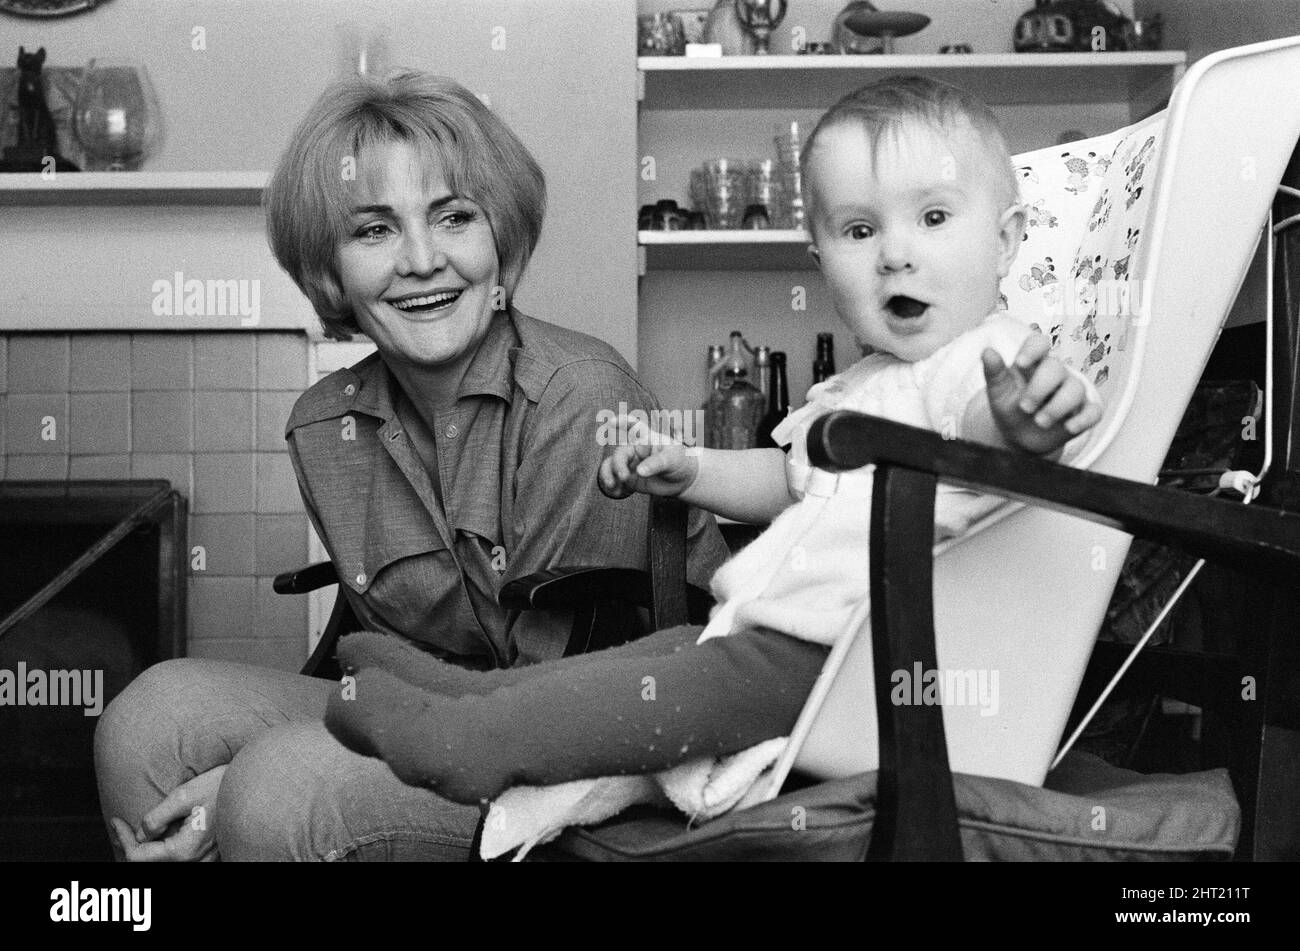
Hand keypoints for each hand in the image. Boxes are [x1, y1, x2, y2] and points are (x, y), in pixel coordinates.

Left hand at [110, 765, 225, 861]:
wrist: (254, 787)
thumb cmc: (223, 787)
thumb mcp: (184, 795)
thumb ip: (157, 817)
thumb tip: (141, 834)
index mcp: (183, 849)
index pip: (138, 856)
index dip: (123, 839)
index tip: (116, 821)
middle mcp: (194, 860)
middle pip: (150, 863)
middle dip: (131, 846)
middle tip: (120, 828)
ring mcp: (203, 859)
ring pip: (164, 863)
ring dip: (146, 850)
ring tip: (135, 831)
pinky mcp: (210, 853)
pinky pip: (179, 858)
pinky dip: (163, 850)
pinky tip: (158, 834)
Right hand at [598, 414, 698, 499]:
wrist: (682, 480)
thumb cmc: (679, 461)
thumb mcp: (672, 459)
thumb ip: (656, 463)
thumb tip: (639, 471)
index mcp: (646, 438)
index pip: (633, 426)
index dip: (622, 422)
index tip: (613, 422)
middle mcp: (635, 449)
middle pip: (620, 452)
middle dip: (618, 464)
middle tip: (624, 477)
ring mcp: (630, 463)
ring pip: (611, 464)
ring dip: (608, 473)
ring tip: (612, 484)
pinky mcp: (628, 478)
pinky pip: (614, 479)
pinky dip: (611, 485)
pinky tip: (615, 491)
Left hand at [982, 335, 1101, 455]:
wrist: (1020, 438)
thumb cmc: (1010, 409)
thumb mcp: (998, 393)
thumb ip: (994, 373)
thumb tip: (987, 351)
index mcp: (1033, 364)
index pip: (1039, 343)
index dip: (1033, 349)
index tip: (1021, 363)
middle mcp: (1056, 375)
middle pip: (1056, 368)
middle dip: (1040, 388)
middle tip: (1024, 407)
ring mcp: (1072, 392)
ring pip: (1075, 389)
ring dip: (1057, 407)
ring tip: (1040, 422)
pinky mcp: (1084, 412)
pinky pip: (1094, 411)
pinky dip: (1084, 419)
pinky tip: (1070, 427)